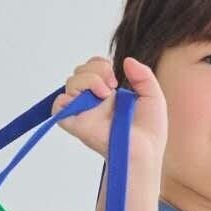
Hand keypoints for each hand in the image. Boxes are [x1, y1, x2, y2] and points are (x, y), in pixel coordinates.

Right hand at [51, 54, 167, 168]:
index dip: (99, 64)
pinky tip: (89, 101)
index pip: (93, 68)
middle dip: (96, 68)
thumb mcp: (152, 95)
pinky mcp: (75, 123)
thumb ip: (143, 75)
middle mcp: (93, 102)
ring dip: (88, 79)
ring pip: (70, 82)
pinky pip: (58, 105)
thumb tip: (126, 60)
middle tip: (112, 84)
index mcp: (108, 94)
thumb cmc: (149, 131)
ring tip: (105, 94)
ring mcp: (83, 112)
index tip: (115, 74)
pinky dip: (67, 98)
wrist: (143, 150)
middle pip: (80, 71)